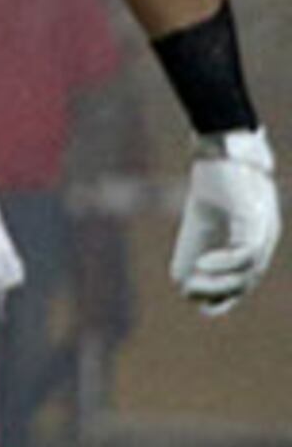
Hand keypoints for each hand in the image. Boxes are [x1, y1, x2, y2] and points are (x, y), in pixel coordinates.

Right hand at [173, 127, 278, 313]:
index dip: (222, 295)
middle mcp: (263, 240)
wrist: (222, 149)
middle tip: (190, 291)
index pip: (244, 280)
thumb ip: (198, 250)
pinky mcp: (254, 219)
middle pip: (248, 280)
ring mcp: (262, 230)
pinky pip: (246, 252)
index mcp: (254, 243)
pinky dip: (224, 264)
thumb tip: (183, 285)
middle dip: (218, 293)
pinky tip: (202, 263)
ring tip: (193, 281)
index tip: (195, 297)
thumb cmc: (214, 184)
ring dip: (220, 282)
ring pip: (250, 271)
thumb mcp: (202, 223)